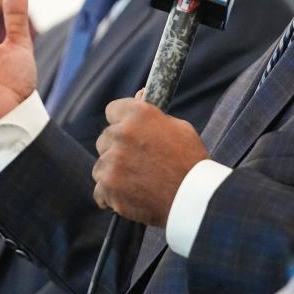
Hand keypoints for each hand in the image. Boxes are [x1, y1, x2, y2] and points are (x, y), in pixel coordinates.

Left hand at [92, 96, 208, 226]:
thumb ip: (153, 115)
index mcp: (138, 114)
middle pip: (105, 139)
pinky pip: (100, 191)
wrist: (193, 197)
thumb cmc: (190, 161)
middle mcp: (121, 134)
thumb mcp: (179, 127)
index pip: (112, 110)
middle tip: (138, 160)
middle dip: (117, 148)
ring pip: (101, 165)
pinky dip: (111, 196)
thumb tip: (139, 96)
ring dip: (114, 172)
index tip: (128, 130)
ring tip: (136, 181)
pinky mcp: (107, 187)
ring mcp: (112, 161)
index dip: (121, 121)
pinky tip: (130, 196)